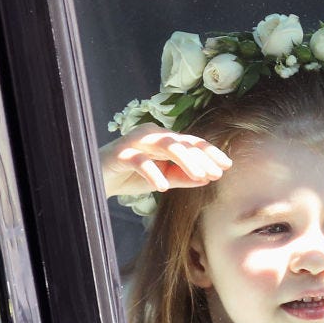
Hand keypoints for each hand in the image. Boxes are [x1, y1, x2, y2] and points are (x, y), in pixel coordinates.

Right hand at [99, 123, 232, 196]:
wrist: (96, 180)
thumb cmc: (131, 177)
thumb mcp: (162, 179)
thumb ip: (183, 177)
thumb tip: (209, 178)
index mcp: (163, 139)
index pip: (191, 142)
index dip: (210, 152)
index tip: (227, 165)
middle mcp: (151, 135)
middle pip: (182, 141)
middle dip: (202, 157)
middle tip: (216, 173)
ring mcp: (135, 142)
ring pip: (165, 145)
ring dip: (185, 160)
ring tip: (198, 176)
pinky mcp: (120, 154)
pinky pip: (140, 161)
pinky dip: (153, 173)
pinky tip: (163, 187)